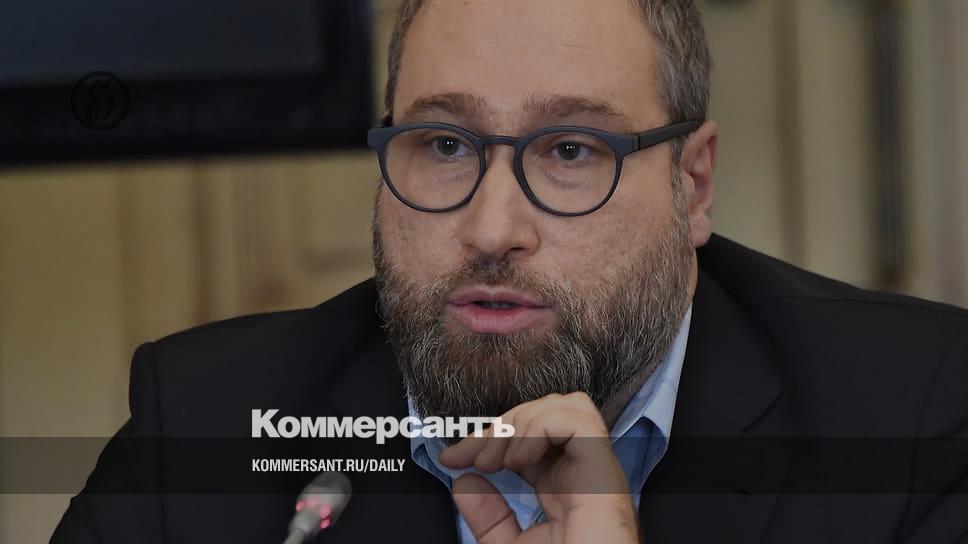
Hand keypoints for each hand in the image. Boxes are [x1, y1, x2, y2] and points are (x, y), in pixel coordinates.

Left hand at [439, 392, 638, 543]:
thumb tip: (464, 480)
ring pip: (568, 404)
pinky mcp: (604, 474)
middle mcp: (583, 475)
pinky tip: (520, 462)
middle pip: (547, 412)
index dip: (488, 438)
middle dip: (501, 425)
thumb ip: (489, 516)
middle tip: (474, 460)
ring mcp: (596, 472)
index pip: (529, 438)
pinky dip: (540, 428)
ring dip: (524, 422)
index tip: (452, 459)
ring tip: (502, 461)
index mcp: (563, 489)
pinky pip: (579, 419)